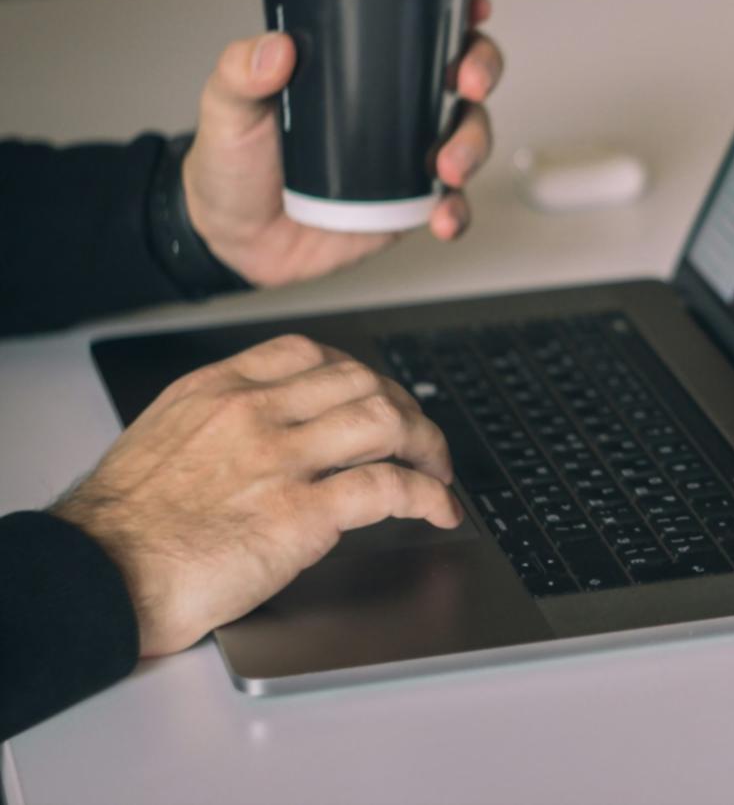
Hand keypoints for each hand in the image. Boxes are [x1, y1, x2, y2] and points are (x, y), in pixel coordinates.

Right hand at [53, 335, 461, 655]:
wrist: (97, 577)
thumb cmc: (121, 528)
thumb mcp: (164, 439)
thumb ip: (219, 424)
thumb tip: (269, 432)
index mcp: (218, 390)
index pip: (309, 353)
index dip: (358, 373)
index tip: (375, 394)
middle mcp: (255, 413)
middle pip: (361, 381)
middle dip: (404, 407)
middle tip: (419, 438)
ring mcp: (282, 460)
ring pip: (386, 420)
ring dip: (427, 444)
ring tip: (438, 470)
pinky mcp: (302, 514)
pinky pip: (390, 487)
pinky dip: (428, 495)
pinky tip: (439, 509)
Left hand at [183, 0, 503, 286]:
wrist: (234, 238)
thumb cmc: (234, 162)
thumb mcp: (226, 108)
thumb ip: (239, 73)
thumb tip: (276, 48)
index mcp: (360, 64)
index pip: (420, 23)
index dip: (458, 8)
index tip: (472, 7)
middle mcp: (397, 102)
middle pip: (464, 71)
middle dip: (482, 69)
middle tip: (467, 83)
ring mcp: (411, 152)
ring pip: (471, 133)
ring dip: (473, 145)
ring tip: (447, 168)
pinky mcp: (414, 203)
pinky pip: (454, 203)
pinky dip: (458, 210)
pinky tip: (444, 217)